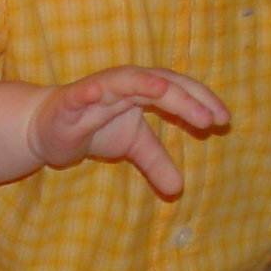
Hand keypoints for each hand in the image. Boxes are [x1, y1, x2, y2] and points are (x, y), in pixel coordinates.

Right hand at [24, 68, 228, 200]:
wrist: (47, 128)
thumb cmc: (94, 128)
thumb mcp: (132, 146)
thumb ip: (158, 162)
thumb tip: (179, 189)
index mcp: (143, 89)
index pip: (178, 88)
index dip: (201, 100)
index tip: (223, 120)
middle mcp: (123, 83)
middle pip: (159, 83)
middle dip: (184, 98)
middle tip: (209, 118)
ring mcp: (96, 90)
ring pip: (122, 81)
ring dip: (142, 83)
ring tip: (163, 91)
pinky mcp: (69, 102)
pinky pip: (79, 95)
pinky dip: (88, 92)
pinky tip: (96, 92)